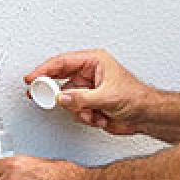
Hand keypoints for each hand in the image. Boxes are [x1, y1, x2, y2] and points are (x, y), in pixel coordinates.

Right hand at [25, 49, 151, 134]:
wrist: (147, 116)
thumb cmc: (137, 98)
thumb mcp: (108, 96)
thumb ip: (82, 98)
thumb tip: (61, 98)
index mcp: (94, 61)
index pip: (62, 62)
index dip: (44, 70)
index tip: (32, 78)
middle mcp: (89, 73)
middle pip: (60, 80)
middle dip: (55, 93)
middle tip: (41, 97)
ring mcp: (88, 89)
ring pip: (67, 99)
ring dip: (78, 110)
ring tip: (93, 113)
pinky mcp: (89, 103)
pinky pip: (75, 110)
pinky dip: (84, 117)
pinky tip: (99, 118)